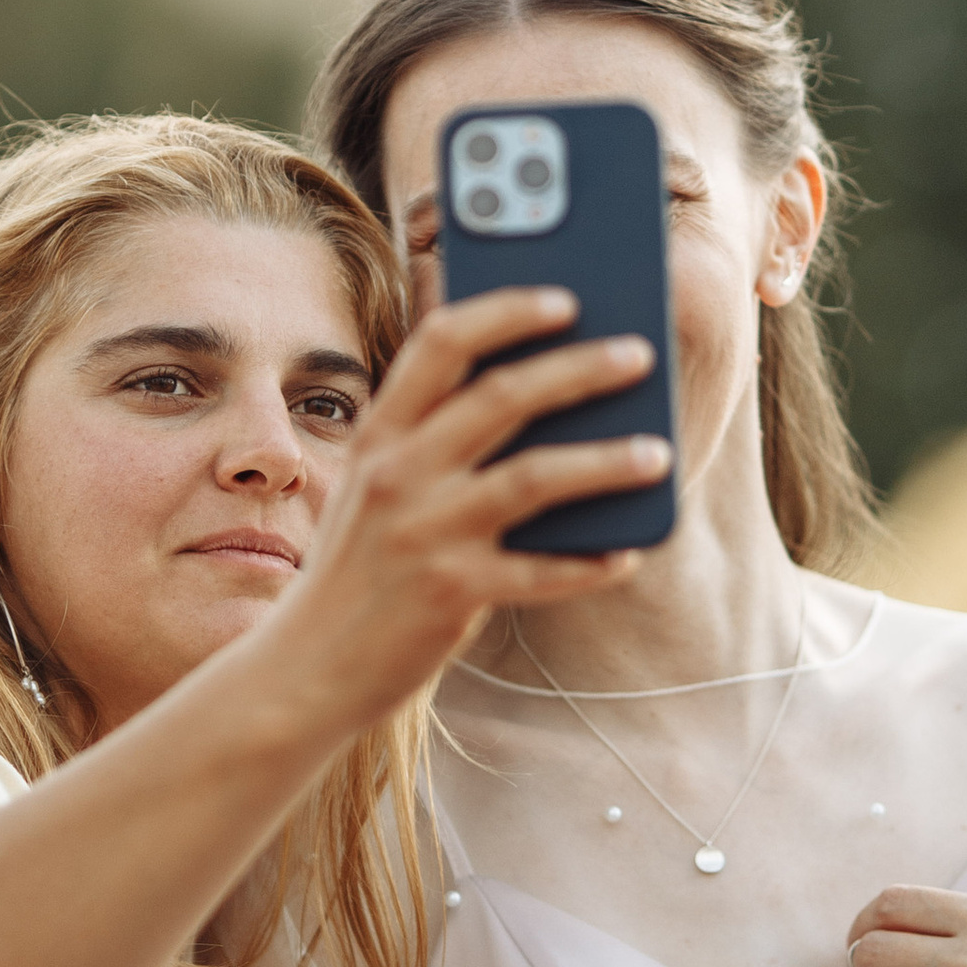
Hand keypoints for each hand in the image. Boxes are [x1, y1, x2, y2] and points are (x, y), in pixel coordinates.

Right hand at [259, 286, 666, 733]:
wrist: (307, 668)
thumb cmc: (360, 568)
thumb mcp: (373, 489)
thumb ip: (431, 443)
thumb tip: (540, 399)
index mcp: (379, 435)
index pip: (441, 343)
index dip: (505, 311)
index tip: (563, 298)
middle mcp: (398, 473)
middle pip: (502, 397)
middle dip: (579, 368)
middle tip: (639, 353)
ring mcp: (424, 532)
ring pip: (534, 476)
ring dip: (605, 461)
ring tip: (659, 453)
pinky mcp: (450, 593)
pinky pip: (541, 572)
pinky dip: (589, 563)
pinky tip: (627, 554)